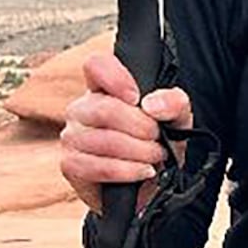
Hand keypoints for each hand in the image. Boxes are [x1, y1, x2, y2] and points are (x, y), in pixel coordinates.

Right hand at [60, 50, 192, 212]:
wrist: (151, 183)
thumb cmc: (159, 141)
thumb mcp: (177, 118)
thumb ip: (174, 102)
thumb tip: (152, 104)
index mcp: (105, 88)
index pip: (96, 65)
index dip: (116, 78)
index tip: (137, 98)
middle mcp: (83, 109)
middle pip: (103, 109)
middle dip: (140, 127)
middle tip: (157, 137)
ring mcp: (72, 137)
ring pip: (101, 140)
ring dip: (137, 151)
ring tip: (154, 156)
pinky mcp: (70, 165)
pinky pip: (95, 166)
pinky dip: (125, 171)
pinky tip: (142, 171)